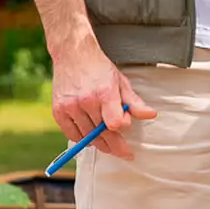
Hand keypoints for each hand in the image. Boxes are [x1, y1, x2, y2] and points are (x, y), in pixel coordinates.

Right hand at [52, 36, 154, 159]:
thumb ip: (134, 102)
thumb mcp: (121, 82)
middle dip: (116, 146)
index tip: (126, 129)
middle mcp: (86, 101)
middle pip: (102, 134)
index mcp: (104, 92)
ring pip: (88, 137)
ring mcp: (70, 107)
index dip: (122, 128)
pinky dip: (82, 139)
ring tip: (109, 144)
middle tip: (124, 153)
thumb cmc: (99, 69)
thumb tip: (151, 115)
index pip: (114, 123)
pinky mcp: (58, 111)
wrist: (73, 55)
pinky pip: (72, 135)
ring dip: (100, 144)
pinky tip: (90, 138)